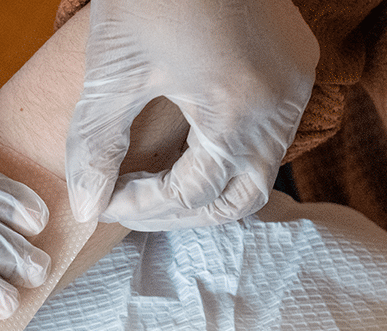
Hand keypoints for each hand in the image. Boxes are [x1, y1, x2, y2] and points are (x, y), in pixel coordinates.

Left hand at [66, 0, 318, 229]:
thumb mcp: (112, 71)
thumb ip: (97, 145)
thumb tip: (88, 206)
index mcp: (239, 111)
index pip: (191, 196)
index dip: (143, 208)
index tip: (106, 200)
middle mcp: (281, 105)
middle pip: (239, 198)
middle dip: (184, 213)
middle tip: (136, 206)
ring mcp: (297, 83)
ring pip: (260, 169)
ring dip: (210, 186)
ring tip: (158, 183)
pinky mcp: (297, 62)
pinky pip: (271, 132)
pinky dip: (232, 152)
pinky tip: (191, 145)